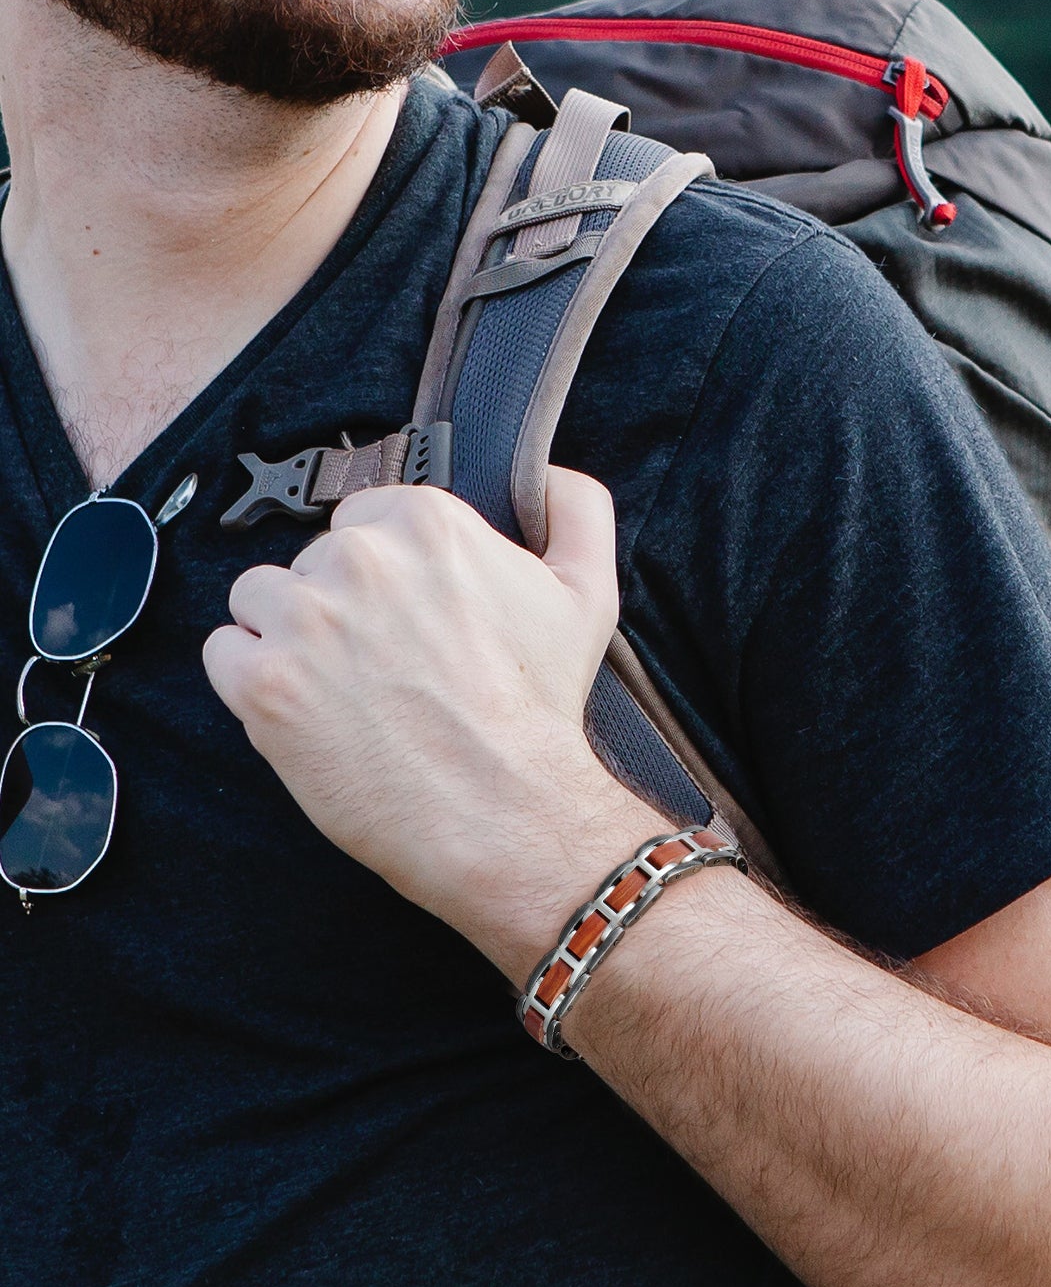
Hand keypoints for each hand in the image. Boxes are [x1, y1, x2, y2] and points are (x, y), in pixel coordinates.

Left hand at [204, 471, 655, 969]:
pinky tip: (309, 713)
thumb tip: (546, 474)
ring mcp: (306, 619)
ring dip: (291, 638)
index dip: (385, 574)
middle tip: (388, 668)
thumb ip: (576, 510)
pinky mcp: (264, 682)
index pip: (365, 517)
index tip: (408, 621)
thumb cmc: (543, 709)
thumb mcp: (587, 594)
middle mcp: (361, 558)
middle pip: (314, 558)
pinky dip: (254, 681)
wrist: (505, 812)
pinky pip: (226, 651)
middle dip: (341, 607)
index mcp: (429, 523)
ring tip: (345, 692)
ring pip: (261, 598)